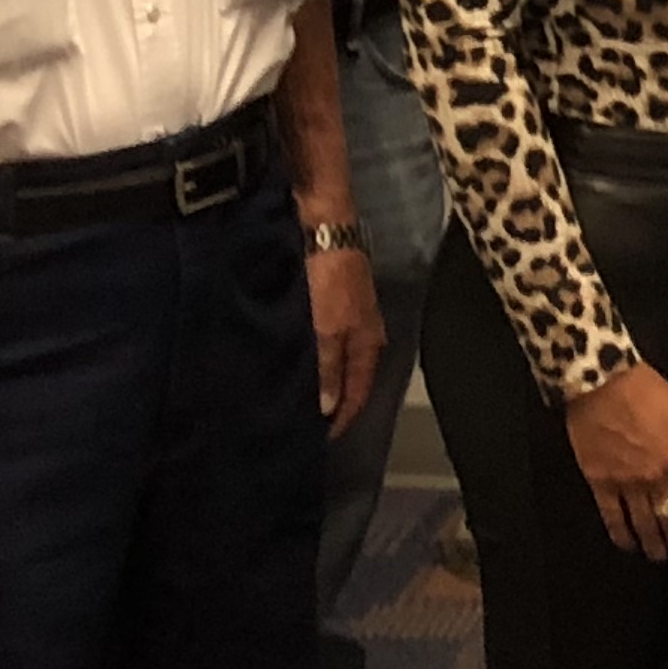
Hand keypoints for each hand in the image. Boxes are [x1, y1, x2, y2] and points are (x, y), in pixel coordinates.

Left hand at [308, 243, 384, 425]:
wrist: (326, 229)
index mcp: (368, 343)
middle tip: (309, 423)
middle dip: (335, 401)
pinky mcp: (334, 302)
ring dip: (324, 379)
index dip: (343, 417)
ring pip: (339, 359)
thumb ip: (327, 368)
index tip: (322, 439)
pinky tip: (299, 360)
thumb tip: (327, 407)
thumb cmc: (330, 280)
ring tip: (301, 396)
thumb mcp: (328, 328)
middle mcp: (364, 333)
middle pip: (352, 377)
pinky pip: (326, 341)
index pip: (360, 392)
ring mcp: (350, 316)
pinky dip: (316, 357)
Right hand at [564, 360, 667, 562]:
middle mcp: (657, 477)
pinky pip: (612, 516)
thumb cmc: (646, 389)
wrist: (603, 383)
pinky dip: (620, 534)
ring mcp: (628, 483)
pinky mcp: (601, 484)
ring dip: (652, 542)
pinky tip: (626, 544)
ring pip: (643, 523)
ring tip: (657, 555)